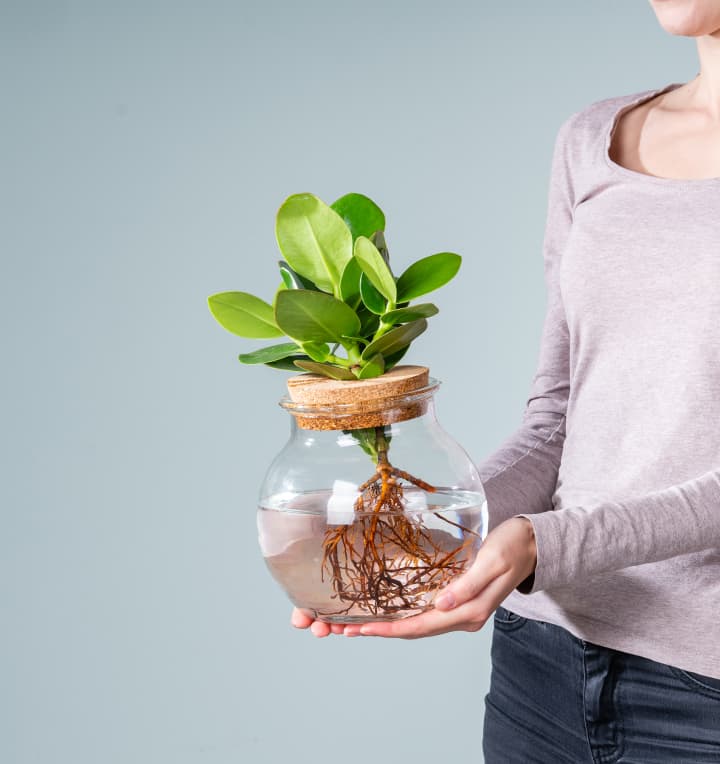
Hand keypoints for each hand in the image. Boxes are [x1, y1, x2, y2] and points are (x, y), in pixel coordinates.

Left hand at [290, 516, 536, 638]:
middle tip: (343, 630)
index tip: (361, 630)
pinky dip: (400, 613)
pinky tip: (382, 609)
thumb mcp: (492, 563)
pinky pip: (423, 612)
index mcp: (469, 612)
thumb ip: (467, 585)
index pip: (421, 626)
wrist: (530, 544)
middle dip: (378, 631)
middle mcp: (462, 616)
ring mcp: (459, 610)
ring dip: (385, 624)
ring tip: (354, 624)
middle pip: (413, 629)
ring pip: (416, 623)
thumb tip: (440, 604)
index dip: (389, 629)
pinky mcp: (456, 599)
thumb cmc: (512, 548)